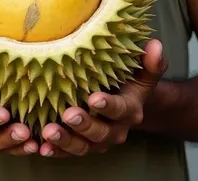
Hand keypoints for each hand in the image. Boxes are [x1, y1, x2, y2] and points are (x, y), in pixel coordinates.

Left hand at [39, 39, 166, 156]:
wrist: (128, 106)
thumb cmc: (130, 83)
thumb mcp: (143, 73)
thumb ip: (150, 62)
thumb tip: (156, 45)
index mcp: (129, 110)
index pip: (119, 109)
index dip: (107, 105)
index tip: (94, 98)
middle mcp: (114, 130)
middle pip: (99, 132)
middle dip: (83, 124)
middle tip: (68, 114)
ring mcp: (97, 140)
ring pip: (82, 146)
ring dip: (65, 141)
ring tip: (49, 132)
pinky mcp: (81, 145)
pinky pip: (67, 153)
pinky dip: (55, 152)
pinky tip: (41, 148)